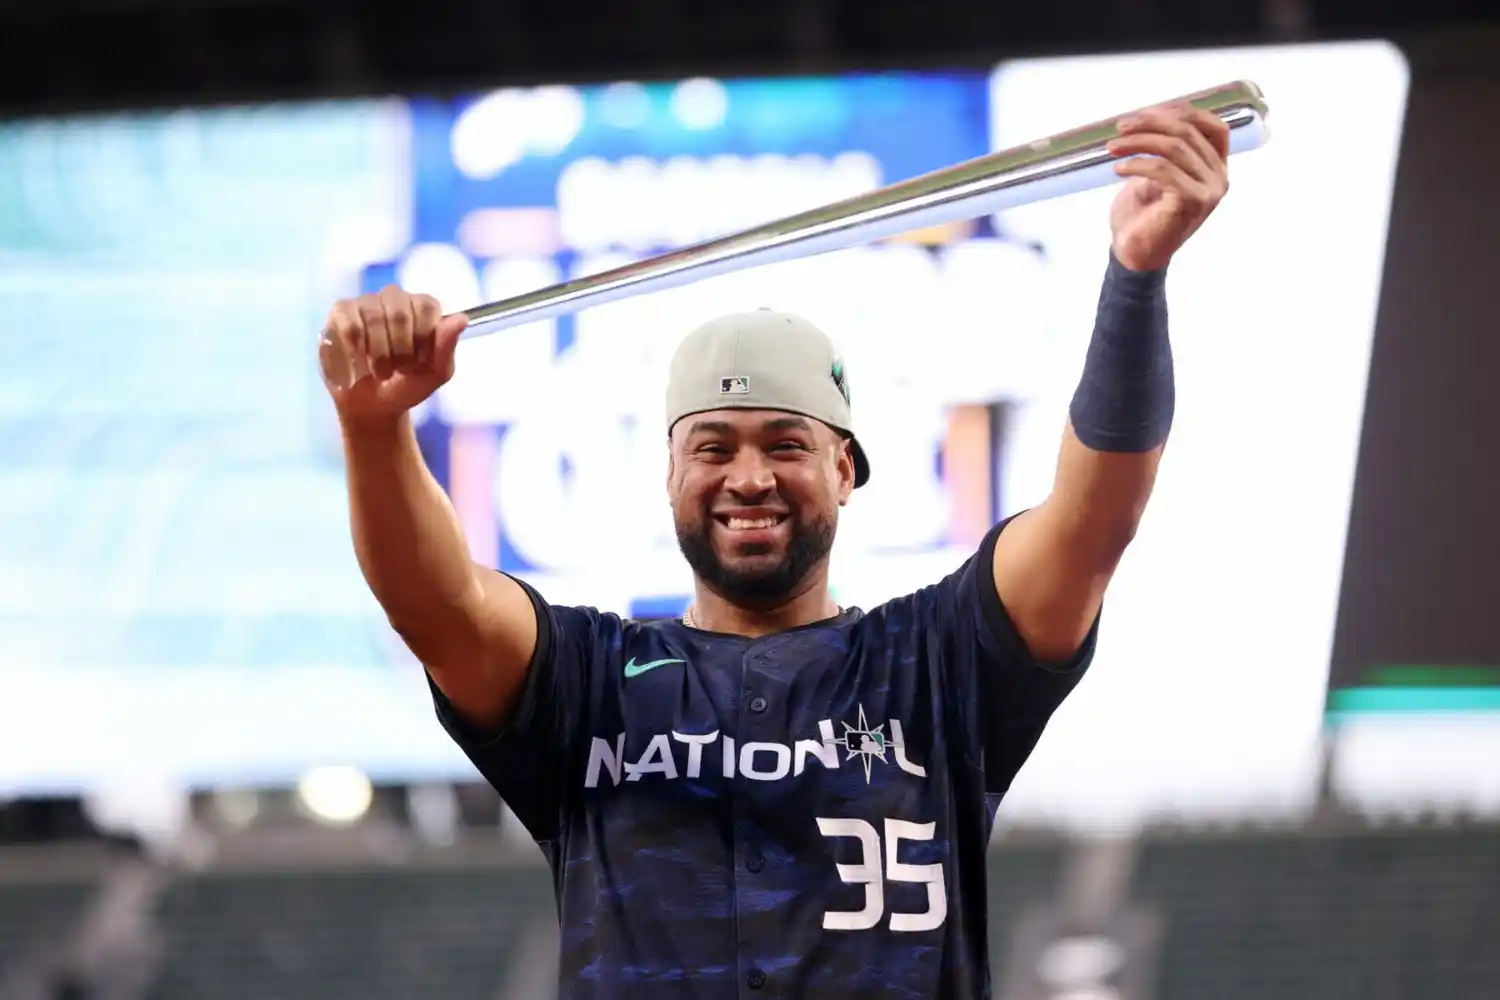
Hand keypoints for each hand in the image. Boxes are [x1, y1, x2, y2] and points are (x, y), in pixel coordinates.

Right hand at [320, 286, 468, 422]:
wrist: (373, 406)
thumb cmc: (407, 386)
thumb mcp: (434, 374)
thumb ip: (446, 348)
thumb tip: (461, 319)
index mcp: (423, 307)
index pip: (427, 306)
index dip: (422, 338)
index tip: (419, 360)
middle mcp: (395, 298)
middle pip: (399, 311)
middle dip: (400, 350)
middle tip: (398, 370)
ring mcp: (366, 302)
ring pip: (373, 316)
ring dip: (378, 354)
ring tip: (379, 371)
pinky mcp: (340, 313)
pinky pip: (348, 324)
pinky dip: (354, 351)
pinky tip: (357, 365)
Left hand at [1107, 103, 1230, 272]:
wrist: (1135, 254)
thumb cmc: (1143, 214)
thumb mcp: (1156, 174)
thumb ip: (1166, 148)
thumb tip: (1154, 115)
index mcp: (1215, 167)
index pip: (1213, 126)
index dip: (1182, 112)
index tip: (1146, 112)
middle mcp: (1219, 177)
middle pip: (1188, 132)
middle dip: (1150, 123)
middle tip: (1120, 127)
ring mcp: (1209, 190)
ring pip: (1174, 147)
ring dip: (1138, 141)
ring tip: (1112, 147)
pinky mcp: (1192, 201)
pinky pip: (1163, 169)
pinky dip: (1137, 163)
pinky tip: (1118, 168)